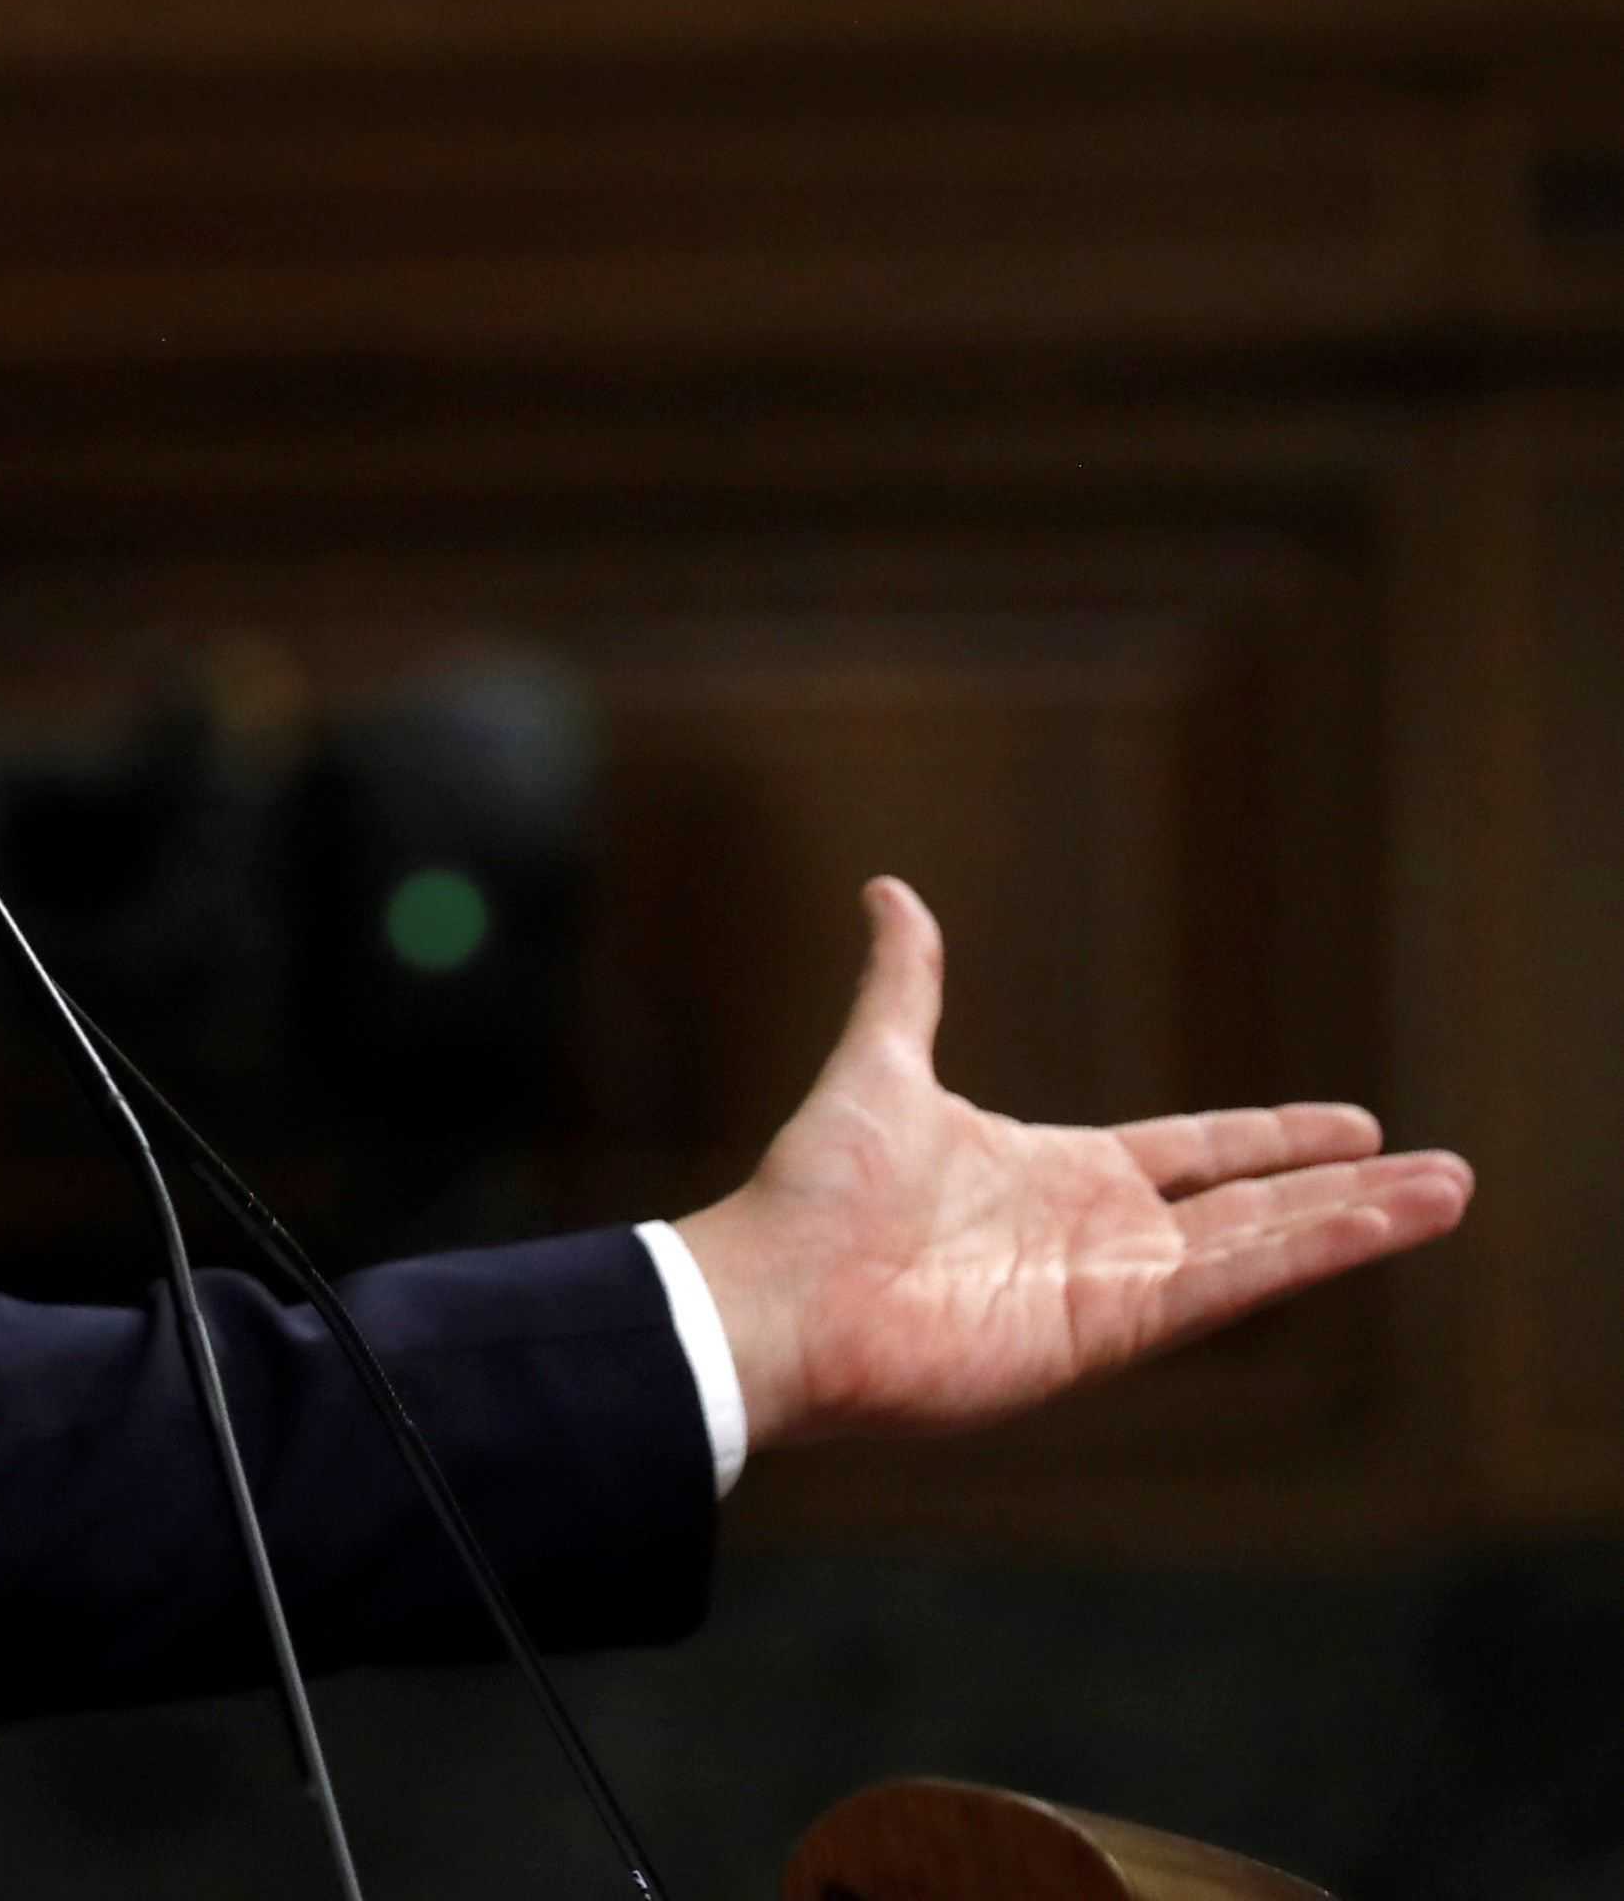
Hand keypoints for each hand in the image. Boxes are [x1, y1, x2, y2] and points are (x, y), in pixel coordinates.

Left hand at [675, 877, 1471, 1455]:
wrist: (774, 1292)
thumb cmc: (815, 1192)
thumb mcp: (880, 1063)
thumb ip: (905, 983)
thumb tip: (889, 891)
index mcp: (1057, 1173)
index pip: (1195, 1153)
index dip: (1271, 1138)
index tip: (1352, 1123)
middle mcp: (1096, 1234)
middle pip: (1253, 1205)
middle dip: (1347, 1190)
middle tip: (1444, 1175)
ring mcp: (1109, 1288)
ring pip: (1262, 1248)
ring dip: (1355, 1223)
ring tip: (1449, 1194)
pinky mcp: (1107, 1332)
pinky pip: (1222, 1286)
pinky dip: (1301, 1257)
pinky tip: (1371, 1226)